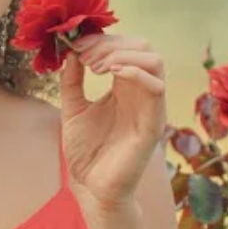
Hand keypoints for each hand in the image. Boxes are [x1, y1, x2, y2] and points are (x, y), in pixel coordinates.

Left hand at [58, 32, 166, 210]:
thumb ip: (72, 80)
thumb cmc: (87, 153)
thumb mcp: (73, 109)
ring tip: (96, 66)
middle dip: (112, 43)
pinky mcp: (153, 125)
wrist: (92, 188)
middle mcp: (140, 93)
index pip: (125, 47)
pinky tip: (111, 73)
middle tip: (85, 56)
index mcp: (124, 88)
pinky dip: (136, 72)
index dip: (102, 40)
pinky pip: (156, 88)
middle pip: (143, 47)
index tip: (75, 46)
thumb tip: (71, 51)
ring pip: (155, 60)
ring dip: (123, 54)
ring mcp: (150, 108)